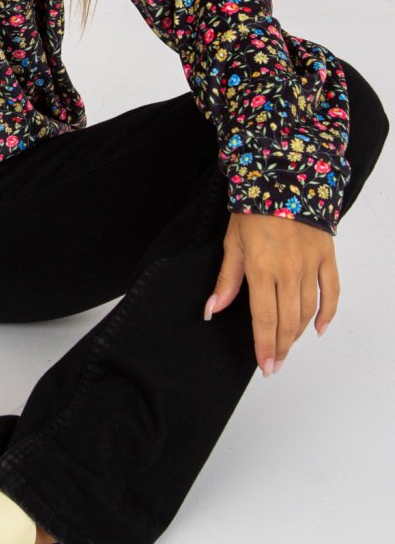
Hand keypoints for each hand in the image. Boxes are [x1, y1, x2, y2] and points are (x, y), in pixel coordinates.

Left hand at [205, 212, 338, 377]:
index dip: (264, 345)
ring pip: (307, 310)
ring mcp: (310, 265)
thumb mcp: (232, 243)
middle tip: (275, 364)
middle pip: (286, 319)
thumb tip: (213, 309)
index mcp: (261, 268)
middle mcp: (288, 271)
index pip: (264, 318)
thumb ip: (227, 280)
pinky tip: (318, 329)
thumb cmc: (252, 209)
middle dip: (280, 346)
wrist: (283, 178)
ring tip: (287, 346)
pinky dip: (327, 313)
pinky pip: (331, 291)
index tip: (265, 365)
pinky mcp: (326, 257)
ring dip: (298, 332)